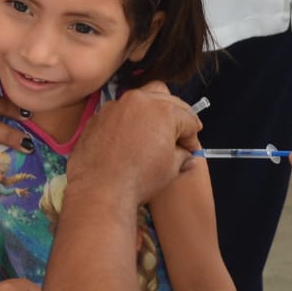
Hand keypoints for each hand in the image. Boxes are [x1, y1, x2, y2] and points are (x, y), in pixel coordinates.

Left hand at [67, 84, 200, 212]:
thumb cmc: (137, 180)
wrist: (99, 190)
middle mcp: (140, 101)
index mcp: (164, 111)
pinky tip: (131, 139)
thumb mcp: (170, 169)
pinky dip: (129, 121)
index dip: (192, 137)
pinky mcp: (99, 116)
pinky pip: (120, 112)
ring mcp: (116, 106)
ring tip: (155, 133)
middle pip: (167, 100)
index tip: (191, 148)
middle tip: (179, 135)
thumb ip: (182, 156)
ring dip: (151, 113)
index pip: (188, 119)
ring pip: (141, 100)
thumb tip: (187, 157)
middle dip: (176, 116)